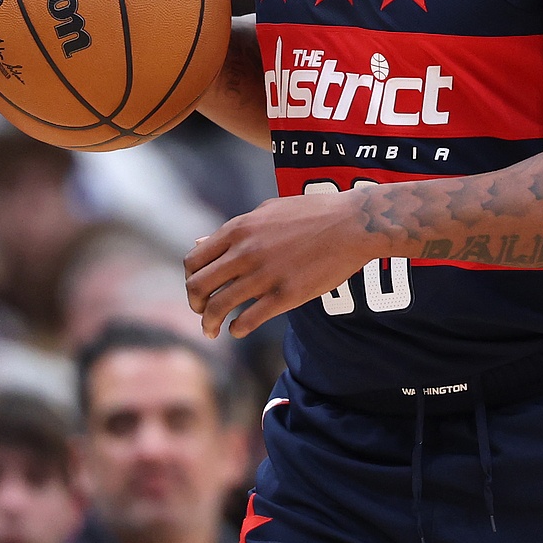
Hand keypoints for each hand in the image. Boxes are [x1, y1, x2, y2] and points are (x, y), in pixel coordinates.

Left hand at [184, 190, 384, 338]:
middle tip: (202, 313)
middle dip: (195, 304)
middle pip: (198, 286)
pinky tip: (238, 330)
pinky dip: (236, 329)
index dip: (191, 279)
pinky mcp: (285, 295)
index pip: (194, 260)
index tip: (199, 290)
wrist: (352, 224)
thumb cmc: (312, 213)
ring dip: (209, 323)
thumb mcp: (266, 212)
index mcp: (238, 229)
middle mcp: (245, 252)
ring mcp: (264, 275)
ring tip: (212, 331)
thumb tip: (200, 242)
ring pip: (218, 307)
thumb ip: (233, 230)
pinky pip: (247, 320)